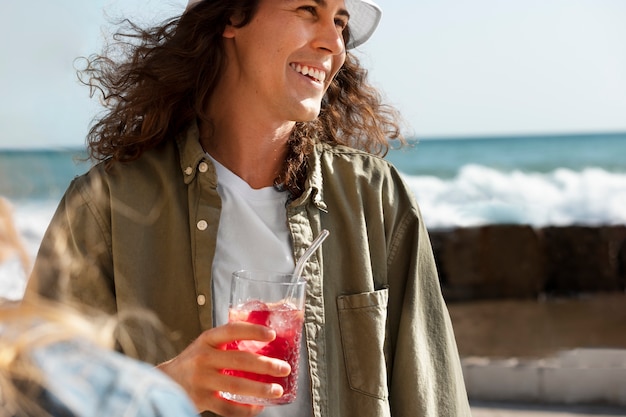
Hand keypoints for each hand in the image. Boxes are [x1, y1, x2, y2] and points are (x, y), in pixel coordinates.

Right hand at [157, 322, 290, 416]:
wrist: (166, 381)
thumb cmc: (195, 360)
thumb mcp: (207, 344)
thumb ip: (228, 340)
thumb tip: (264, 333)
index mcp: (207, 339)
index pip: (232, 330)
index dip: (253, 331)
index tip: (272, 335)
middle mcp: (203, 357)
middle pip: (239, 360)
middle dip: (265, 365)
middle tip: (284, 368)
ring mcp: (201, 379)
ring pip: (236, 386)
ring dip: (260, 389)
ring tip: (277, 390)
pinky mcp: (201, 399)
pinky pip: (227, 408)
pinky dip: (245, 409)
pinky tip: (258, 407)